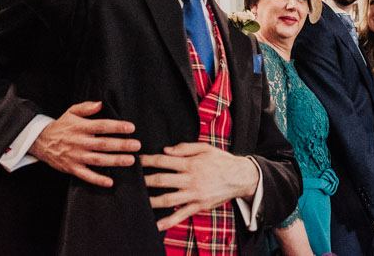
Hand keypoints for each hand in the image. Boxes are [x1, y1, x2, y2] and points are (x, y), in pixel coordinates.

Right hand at [28, 101, 138, 186]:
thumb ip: (86, 107)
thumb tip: (100, 104)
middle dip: (121, 145)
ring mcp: (76, 156)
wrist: (41, 141)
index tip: (131, 128)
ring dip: (115, 160)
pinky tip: (110, 182)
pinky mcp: (72, 168)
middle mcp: (79, 142)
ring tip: (130, 160)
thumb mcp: (71, 112)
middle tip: (137, 145)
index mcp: (80, 127)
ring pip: (98, 160)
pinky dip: (97, 180)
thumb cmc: (61, 126)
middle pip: (103, 144)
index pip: (101, 126)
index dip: (116, 127)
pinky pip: (86, 175)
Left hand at [141, 142, 259, 230]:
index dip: (149, 160)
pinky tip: (157, 225)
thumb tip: (166, 150)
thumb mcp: (205, 148)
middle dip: (145, 180)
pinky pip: (181, 215)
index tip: (138, 160)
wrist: (240, 177)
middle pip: (162, 180)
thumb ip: (185, 148)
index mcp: (191, 163)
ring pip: (168, 199)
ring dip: (151, 201)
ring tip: (138, 201)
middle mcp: (191, 179)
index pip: (164, 161)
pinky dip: (168, 222)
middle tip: (133, 181)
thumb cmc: (222, 161)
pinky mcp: (199, 206)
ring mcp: (194, 194)